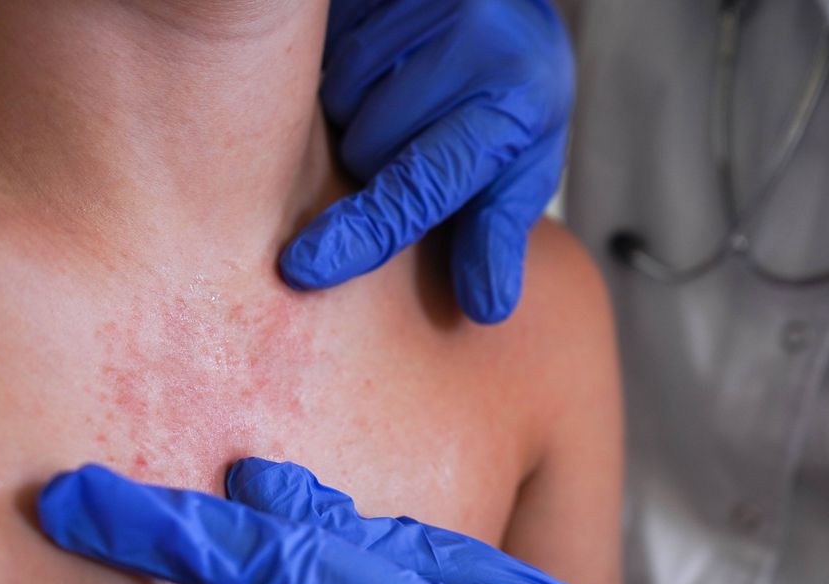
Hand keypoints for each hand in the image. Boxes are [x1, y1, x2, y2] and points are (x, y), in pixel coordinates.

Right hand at [283, 0, 573, 323]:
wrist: (504, 4)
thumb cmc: (511, 97)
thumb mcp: (522, 166)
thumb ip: (495, 231)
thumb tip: (486, 308)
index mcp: (515, 105)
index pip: (426, 183)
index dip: (367, 229)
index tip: (306, 268)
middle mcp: (475, 47)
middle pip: (369, 147)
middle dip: (374, 161)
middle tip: (409, 140)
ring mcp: (423, 11)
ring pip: (340, 101)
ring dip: (355, 116)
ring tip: (396, 98)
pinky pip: (327, 56)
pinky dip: (340, 75)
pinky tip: (378, 69)